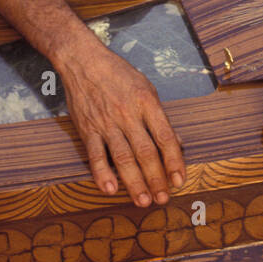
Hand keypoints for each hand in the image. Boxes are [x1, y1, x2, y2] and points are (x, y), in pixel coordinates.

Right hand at [58, 40, 184, 205]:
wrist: (83, 61)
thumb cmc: (118, 73)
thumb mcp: (146, 88)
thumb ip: (159, 117)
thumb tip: (176, 142)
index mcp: (146, 103)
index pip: (165, 138)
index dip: (174, 161)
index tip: (180, 180)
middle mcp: (128, 115)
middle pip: (146, 152)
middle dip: (156, 179)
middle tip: (163, 198)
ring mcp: (106, 123)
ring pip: (123, 158)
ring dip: (134, 183)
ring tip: (143, 201)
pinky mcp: (87, 129)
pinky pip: (96, 155)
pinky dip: (102, 173)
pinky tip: (110, 189)